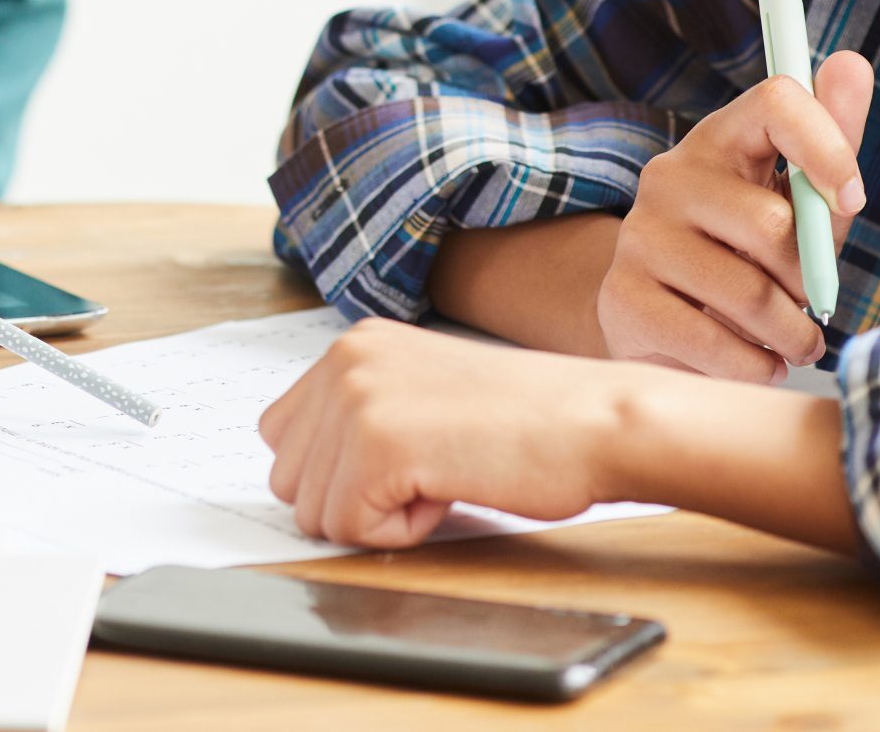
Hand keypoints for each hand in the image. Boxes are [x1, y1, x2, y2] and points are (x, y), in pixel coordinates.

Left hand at [260, 316, 860, 555]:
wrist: (598, 422)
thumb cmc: (527, 423)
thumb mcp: (421, 395)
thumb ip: (359, 416)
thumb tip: (301, 477)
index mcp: (352, 346)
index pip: (282, 436)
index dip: (341, 472)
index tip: (409, 459)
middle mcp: (344, 361)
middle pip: (289, 479)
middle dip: (355, 497)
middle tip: (433, 469)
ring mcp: (357, 399)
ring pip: (314, 511)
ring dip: (378, 515)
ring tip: (443, 475)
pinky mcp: (379, 446)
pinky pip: (351, 529)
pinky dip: (401, 533)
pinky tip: (450, 490)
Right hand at [596, 52, 873, 381]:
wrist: (658, 319)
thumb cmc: (746, 255)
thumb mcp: (796, 203)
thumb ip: (830, 141)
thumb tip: (852, 64)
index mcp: (718, 141)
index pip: (775, 103)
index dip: (827, 147)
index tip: (853, 199)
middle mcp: (668, 178)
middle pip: (772, 226)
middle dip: (810, 282)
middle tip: (811, 304)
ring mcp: (638, 237)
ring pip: (750, 295)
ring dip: (792, 335)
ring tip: (794, 341)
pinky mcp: (622, 298)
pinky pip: (715, 343)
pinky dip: (755, 365)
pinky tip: (757, 359)